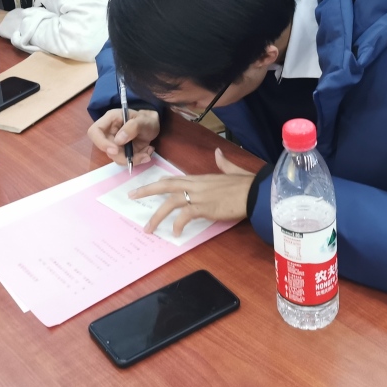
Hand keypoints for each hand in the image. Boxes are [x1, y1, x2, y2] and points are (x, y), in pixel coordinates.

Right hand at [87, 108, 159, 166]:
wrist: (153, 126)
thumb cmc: (147, 120)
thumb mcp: (143, 121)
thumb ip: (132, 127)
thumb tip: (118, 140)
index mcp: (110, 120)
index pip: (94, 132)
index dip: (101, 143)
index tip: (115, 150)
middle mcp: (109, 132)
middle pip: (106, 149)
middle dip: (123, 156)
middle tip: (141, 155)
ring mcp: (114, 144)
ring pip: (116, 158)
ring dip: (134, 158)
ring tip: (148, 151)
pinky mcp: (121, 152)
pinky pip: (124, 160)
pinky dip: (137, 159)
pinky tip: (147, 152)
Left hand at [128, 149, 255, 235]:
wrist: (255, 192)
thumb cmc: (246, 184)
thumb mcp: (232, 171)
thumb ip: (223, 163)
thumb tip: (219, 153)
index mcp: (200, 177)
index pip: (175, 179)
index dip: (160, 183)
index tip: (148, 186)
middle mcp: (196, 184)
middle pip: (165, 186)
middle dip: (146, 190)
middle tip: (131, 196)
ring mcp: (198, 196)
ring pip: (170, 203)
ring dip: (157, 216)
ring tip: (148, 228)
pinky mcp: (204, 207)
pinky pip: (185, 216)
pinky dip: (178, 224)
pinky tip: (175, 233)